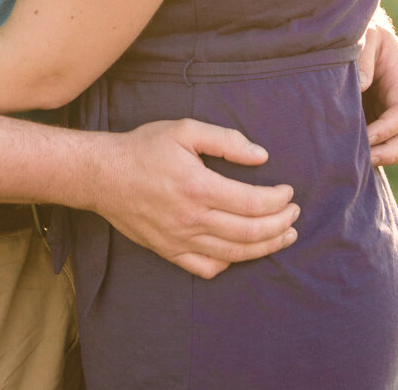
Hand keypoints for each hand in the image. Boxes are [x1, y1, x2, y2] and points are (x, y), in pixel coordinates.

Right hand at [88, 119, 298, 278]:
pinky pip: (206, 268)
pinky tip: (241, 251)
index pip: (253, 203)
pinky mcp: (169, 251)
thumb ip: (226, 140)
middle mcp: (192, 218)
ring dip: (265, 247)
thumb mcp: (184, 130)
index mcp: (199, 187)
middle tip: (295, 216)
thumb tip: (262, 156)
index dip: (279, 201)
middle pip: (249, 233)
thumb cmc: (144, 148)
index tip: (290, 192)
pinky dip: (230, 264)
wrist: (102, 175)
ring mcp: (180, 239)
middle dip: (280, 226)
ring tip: (284, 237)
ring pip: (234, 254)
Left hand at [357, 19, 397, 166]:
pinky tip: (352, 157)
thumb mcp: (364, 36)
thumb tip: (362, 86)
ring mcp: (390, 111)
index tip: (366, 138)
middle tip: (364, 160)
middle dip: (392, 152)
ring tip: (358, 163)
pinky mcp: (377, 118)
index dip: (387, 129)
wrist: (359, 29)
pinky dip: (375, 153)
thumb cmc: (362, 29)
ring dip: (385, 156)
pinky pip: (385, 144)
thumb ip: (363, 60)